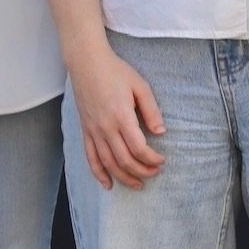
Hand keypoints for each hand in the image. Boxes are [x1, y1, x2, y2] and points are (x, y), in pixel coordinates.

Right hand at [69, 47, 164, 190]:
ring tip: (138, 185)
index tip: (162, 160)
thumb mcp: (140, 86)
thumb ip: (151, 111)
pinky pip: (91, 157)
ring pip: (108, 163)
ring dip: (124, 178)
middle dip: (142, 171)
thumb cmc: (116, 71)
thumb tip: (161, 133)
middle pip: (125, 160)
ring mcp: (93, 131)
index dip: (152, 159)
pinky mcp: (85, 130)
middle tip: (155, 173)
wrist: (87, 63)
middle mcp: (106, 127)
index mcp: (121, 116)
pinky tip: (108, 184)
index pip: (139, 148)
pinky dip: (98, 174)